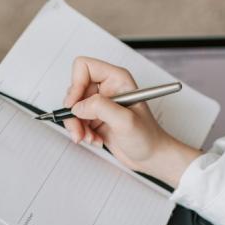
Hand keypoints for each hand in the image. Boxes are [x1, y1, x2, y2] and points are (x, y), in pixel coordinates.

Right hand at [63, 56, 202, 186]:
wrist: (152, 157)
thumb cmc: (147, 137)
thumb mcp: (125, 121)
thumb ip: (100, 108)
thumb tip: (78, 106)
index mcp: (117, 79)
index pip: (84, 67)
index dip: (75, 84)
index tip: (74, 105)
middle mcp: (108, 88)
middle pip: (75, 90)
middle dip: (74, 112)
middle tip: (79, 129)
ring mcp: (101, 103)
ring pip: (73, 107)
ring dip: (77, 125)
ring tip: (89, 138)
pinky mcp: (96, 118)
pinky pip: (77, 120)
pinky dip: (81, 132)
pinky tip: (95, 140)